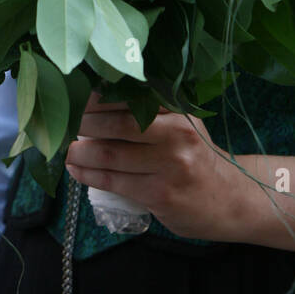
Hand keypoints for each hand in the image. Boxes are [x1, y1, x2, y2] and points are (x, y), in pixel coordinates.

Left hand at [65, 91, 261, 242]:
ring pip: (111, 154)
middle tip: (65, 124)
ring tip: (68, 150)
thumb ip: (149, 112)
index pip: (131, 95)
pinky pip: (114, 181)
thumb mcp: (182, 125)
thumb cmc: (195, 157)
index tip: (74, 95)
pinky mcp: (160, 194)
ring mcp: (170, 165)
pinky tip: (77, 170)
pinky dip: (89, 174)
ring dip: (80, 152)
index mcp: (179, 110)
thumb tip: (94, 101)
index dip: (97, 95)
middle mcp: (177, 133)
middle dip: (84, 123)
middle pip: (118, 123)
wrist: (229, 199)